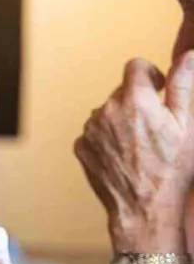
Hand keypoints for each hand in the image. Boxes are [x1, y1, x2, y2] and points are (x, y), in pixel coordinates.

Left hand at [74, 53, 193, 248]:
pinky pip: (95, 132)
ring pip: (107, 111)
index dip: (150, 75)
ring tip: (139, 144)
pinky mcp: (80, 147)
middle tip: (153, 127)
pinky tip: (124, 155)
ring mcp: (90, 130)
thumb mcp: (186, 125)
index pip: (135, 66)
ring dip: (121, 119)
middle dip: (137, 101)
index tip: (158, 90)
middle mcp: (106, 110)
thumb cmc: (172, 169)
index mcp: (134, 99)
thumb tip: (188, 55)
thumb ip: (183, 86)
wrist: (144, 208)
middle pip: (121, 91)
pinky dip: (107, 137)